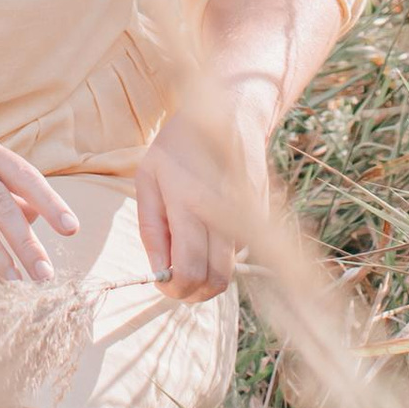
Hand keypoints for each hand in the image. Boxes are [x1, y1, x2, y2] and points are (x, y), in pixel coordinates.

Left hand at [134, 79, 270, 301]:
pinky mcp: (260, 218)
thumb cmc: (178, 146)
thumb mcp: (148, 178)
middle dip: (193, 293)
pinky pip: (240, 254)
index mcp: (188, 202)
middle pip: (215, 281)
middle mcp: (221, 213)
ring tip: (188, 257)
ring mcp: (245, 216)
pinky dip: (222, 256)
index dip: (174, 289)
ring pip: (230, 273)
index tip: (163, 283)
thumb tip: (159, 272)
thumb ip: (152, 228)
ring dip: (208, 279)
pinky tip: (209, 232)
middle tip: (175, 280)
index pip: (189, 269)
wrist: (229, 114)